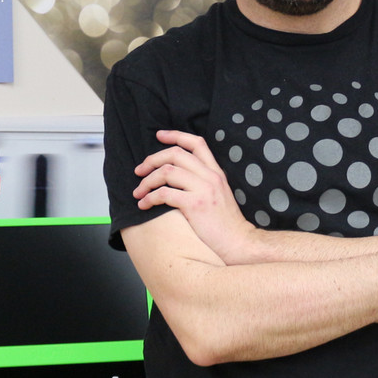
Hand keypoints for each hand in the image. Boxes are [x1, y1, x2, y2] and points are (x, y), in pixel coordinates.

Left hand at [133, 130, 255, 262]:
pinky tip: (144, 205)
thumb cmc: (225, 223)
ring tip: (138, 192)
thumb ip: (203, 181)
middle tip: (139, 171)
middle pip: (175, 154)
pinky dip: (149, 198)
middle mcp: (211, 176)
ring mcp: (204, 189)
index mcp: (216, 172)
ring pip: (166, 172)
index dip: (175, 135)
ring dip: (146, 181)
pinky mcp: (195, 205)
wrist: (238, 242)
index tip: (159, 136)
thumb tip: (178, 175)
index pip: (196, 143)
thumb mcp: (219, 194)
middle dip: (152, 160)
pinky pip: (164, 194)